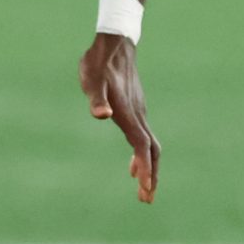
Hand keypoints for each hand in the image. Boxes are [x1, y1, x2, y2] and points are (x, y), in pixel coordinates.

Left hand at [79, 33, 159, 202]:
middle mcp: (138, 116)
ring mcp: (139, 113)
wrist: (116, 44)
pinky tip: (133, 165)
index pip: (142, 146)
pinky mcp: (137, 110)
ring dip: (149, 169)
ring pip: (150, 146)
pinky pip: (144, 139)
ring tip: (143, 189)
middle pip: (151, 152)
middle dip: (151, 176)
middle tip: (146, 199)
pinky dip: (143, 156)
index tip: (145, 188)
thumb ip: (96, 99)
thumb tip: (102, 115)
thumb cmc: (99, 63)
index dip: (145, 167)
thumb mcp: (92, 80)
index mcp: (129, 114)